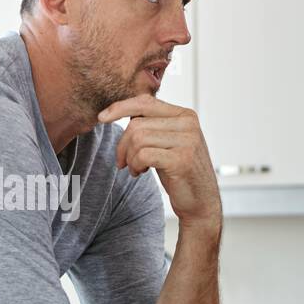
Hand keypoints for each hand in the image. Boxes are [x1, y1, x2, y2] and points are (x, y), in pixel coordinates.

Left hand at [97, 94, 221, 229]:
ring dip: (129, 158)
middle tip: (123, 162)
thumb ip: (152, 125)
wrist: (201, 201)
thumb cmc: (179, 172)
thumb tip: (121, 110)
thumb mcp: (166, 142)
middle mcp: (188, 123)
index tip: (102, 118)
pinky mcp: (181, 159)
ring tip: (135, 168)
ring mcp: (187, 141)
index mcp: (185, 115)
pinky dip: (135, 165)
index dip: (120, 107)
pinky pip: (143, 155)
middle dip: (123, 145)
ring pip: (137, 139)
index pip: (145, 102)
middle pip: (137, 124)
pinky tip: (140, 172)